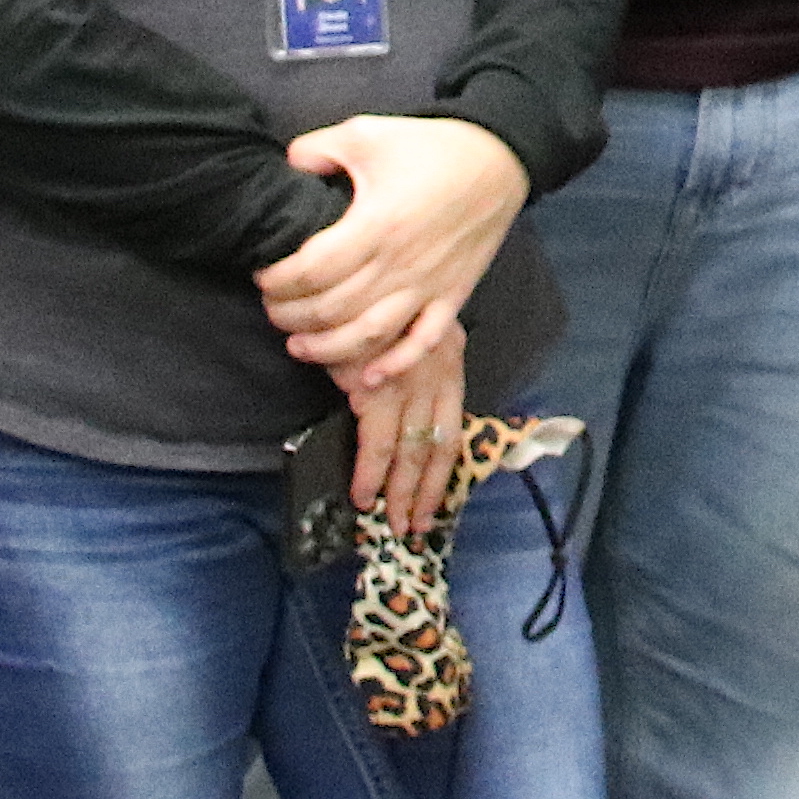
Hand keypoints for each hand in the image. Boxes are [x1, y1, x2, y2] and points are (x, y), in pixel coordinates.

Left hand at [257, 115, 532, 377]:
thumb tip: (287, 166)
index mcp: (376, 224)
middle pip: (331, 309)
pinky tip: (366, 378)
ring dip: (327, 349)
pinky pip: (422, 343)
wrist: (501, 160)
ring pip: (369, 336)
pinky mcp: (451, 297)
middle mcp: (399, 264)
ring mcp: (427, 286)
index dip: (278, 280)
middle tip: (272, 309)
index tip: (263, 276)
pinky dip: (393, 365)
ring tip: (298, 346)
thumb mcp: (368, 133)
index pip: (311, 270)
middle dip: (290, 316)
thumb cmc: (432, 147)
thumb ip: (318, 149)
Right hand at [348, 308, 471, 535]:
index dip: (445, 469)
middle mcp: (438, 374)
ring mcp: (409, 383)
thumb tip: (402, 402)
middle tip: (415, 526)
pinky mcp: (376, 388)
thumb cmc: (369, 298)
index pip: (453, 426)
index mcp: (449, 358)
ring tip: (392, 523)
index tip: (436, 499)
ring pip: (411, 452)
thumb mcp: (407, 324)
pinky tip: (364, 497)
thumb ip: (412, 360)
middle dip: (425, 492)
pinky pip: (376, 444)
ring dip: (400, 493)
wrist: (345, 272)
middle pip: (438, 447)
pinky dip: (370, 475)